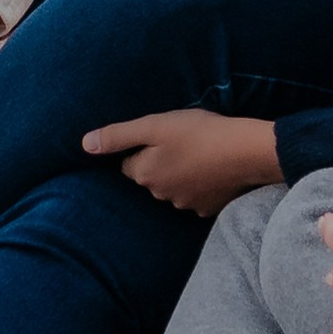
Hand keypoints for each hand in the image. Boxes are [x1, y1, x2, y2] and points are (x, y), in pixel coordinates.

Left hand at [84, 109, 282, 216]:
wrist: (247, 153)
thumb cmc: (199, 133)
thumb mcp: (154, 125)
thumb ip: (118, 135)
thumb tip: (84, 145)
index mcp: (145, 175)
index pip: (128, 164)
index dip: (141, 147)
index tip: (157, 135)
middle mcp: (161, 196)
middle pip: (151, 176)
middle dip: (159, 161)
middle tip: (179, 139)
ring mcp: (186, 204)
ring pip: (174, 186)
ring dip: (180, 172)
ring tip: (198, 151)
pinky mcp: (209, 208)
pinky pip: (196, 194)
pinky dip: (201, 182)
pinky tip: (213, 167)